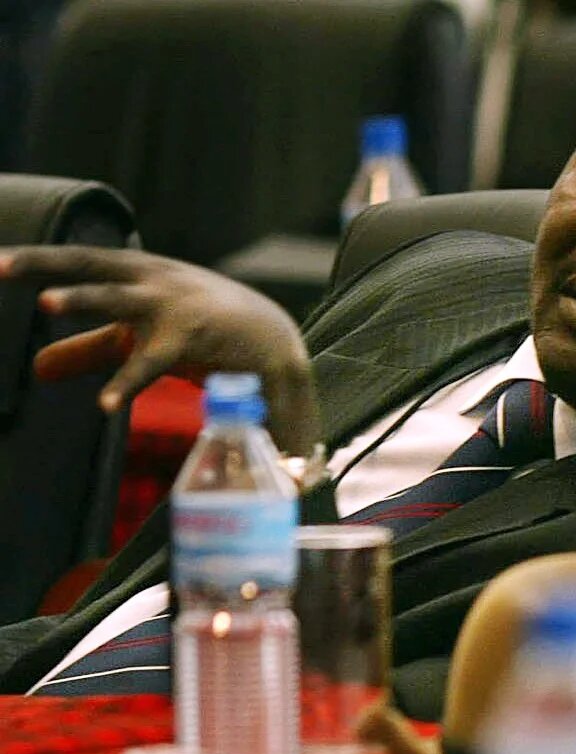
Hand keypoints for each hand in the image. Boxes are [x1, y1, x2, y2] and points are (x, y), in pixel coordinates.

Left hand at [0, 246, 319, 452]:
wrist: (272, 342)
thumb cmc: (200, 330)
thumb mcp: (140, 332)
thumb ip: (87, 348)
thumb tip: (34, 369)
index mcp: (138, 271)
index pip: (79, 259)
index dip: (36, 260)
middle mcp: (152, 279)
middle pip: (89, 264)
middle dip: (44, 264)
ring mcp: (171, 307)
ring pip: (118, 298)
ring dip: (83, 298)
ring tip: (47, 302)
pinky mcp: (191, 341)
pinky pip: (152, 362)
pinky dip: (127, 383)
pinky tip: (104, 404)